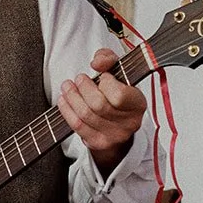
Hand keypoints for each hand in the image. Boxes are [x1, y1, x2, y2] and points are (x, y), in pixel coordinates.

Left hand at [57, 48, 145, 175]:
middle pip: (99, 105)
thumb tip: (96, 62)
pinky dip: (66, 110)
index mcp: (138, 104)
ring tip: (67, 86)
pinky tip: (63, 100)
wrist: (117, 123)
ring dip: (72, 97)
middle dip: (84, 88)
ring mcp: (114, 135)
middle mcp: (130, 122)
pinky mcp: (99, 143)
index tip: (102, 76)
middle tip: (79, 79)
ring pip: (86, 115)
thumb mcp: (118, 72)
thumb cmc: (117, 93)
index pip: (119, 96)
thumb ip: (108, 59)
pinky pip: (77, 126)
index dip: (106, 83)